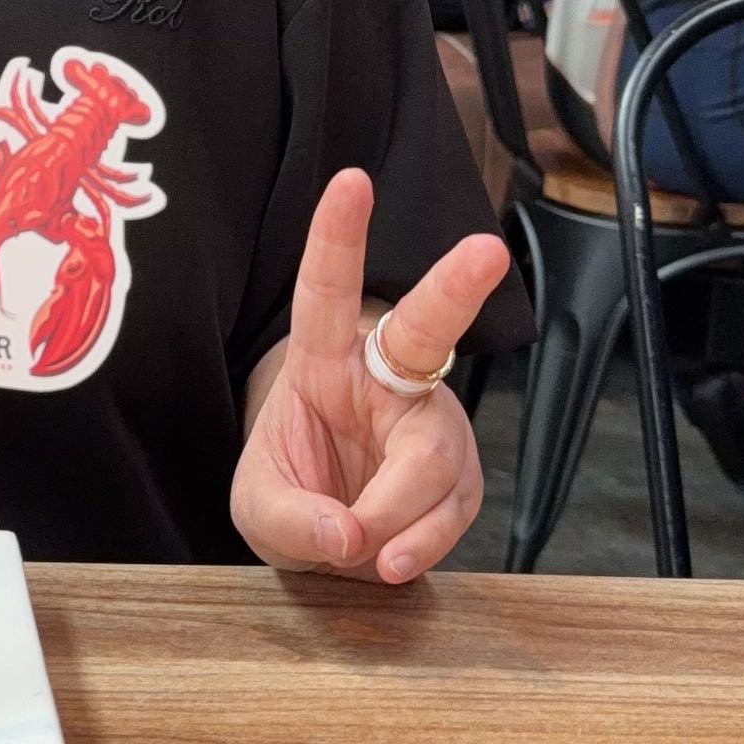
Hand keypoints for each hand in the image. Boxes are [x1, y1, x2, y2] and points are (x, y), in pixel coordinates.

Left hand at [232, 167, 510, 584]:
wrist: (326, 534)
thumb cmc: (290, 492)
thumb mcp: (258, 509)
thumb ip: (290, 518)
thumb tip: (348, 533)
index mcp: (323, 360)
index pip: (326, 292)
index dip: (338, 237)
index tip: (352, 181)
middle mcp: (387, 381)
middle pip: (428, 329)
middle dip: (457, 285)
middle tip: (486, 250)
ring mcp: (430, 427)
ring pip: (434, 460)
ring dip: (398, 516)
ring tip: (364, 551)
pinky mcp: (458, 480)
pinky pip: (452, 512)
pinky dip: (419, 547)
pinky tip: (391, 562)